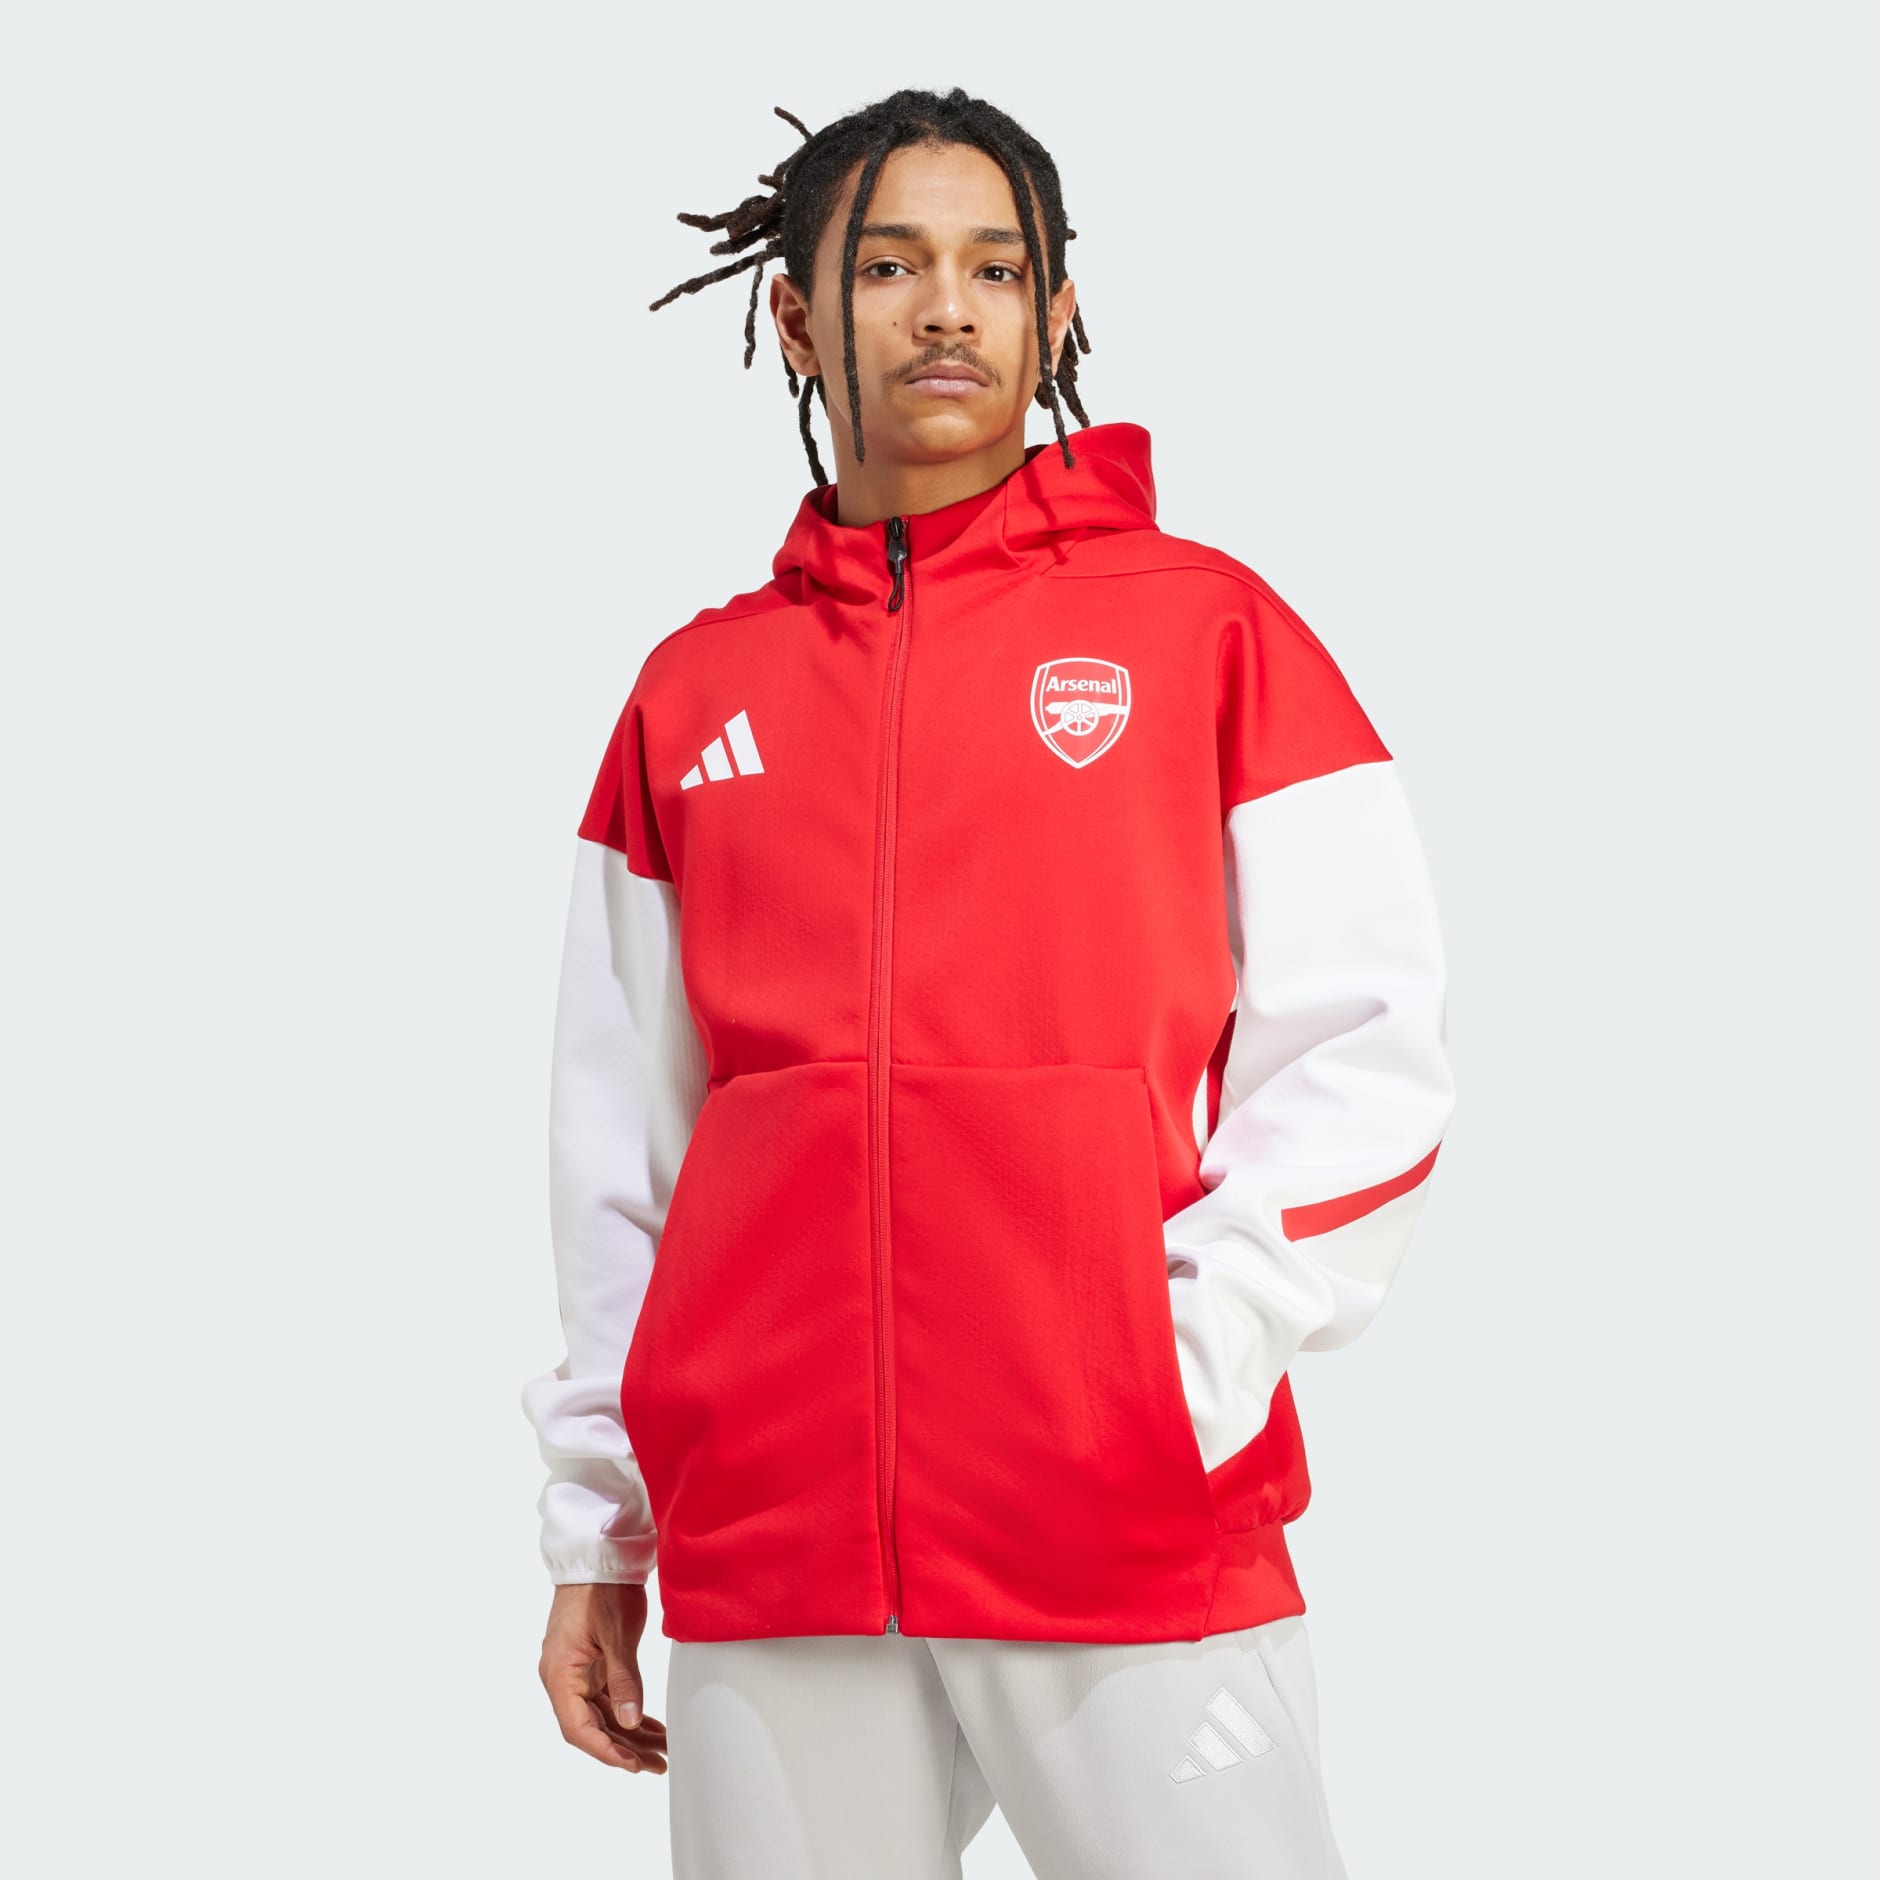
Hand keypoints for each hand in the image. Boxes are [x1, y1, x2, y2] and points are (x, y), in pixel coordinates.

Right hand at [538, 1582, 668, 1773]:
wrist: (599, 1556)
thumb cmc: (602, 1589)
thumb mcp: (616, 1635)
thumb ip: (623, 1680)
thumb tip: (629, 1723)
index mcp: (560, 1674)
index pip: (579, 1728)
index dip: (606, 1751)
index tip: (634, 1765)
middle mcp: (563, 1678)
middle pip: (592, 1727)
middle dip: (625, 1749)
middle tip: (658, 1764)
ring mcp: (576, 1672)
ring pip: (602, 1716)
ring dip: (630, 1735)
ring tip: (662, 1752)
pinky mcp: (590, 1665)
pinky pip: (607, 1699)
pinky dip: (629, 1713)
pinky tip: (651, 1727)